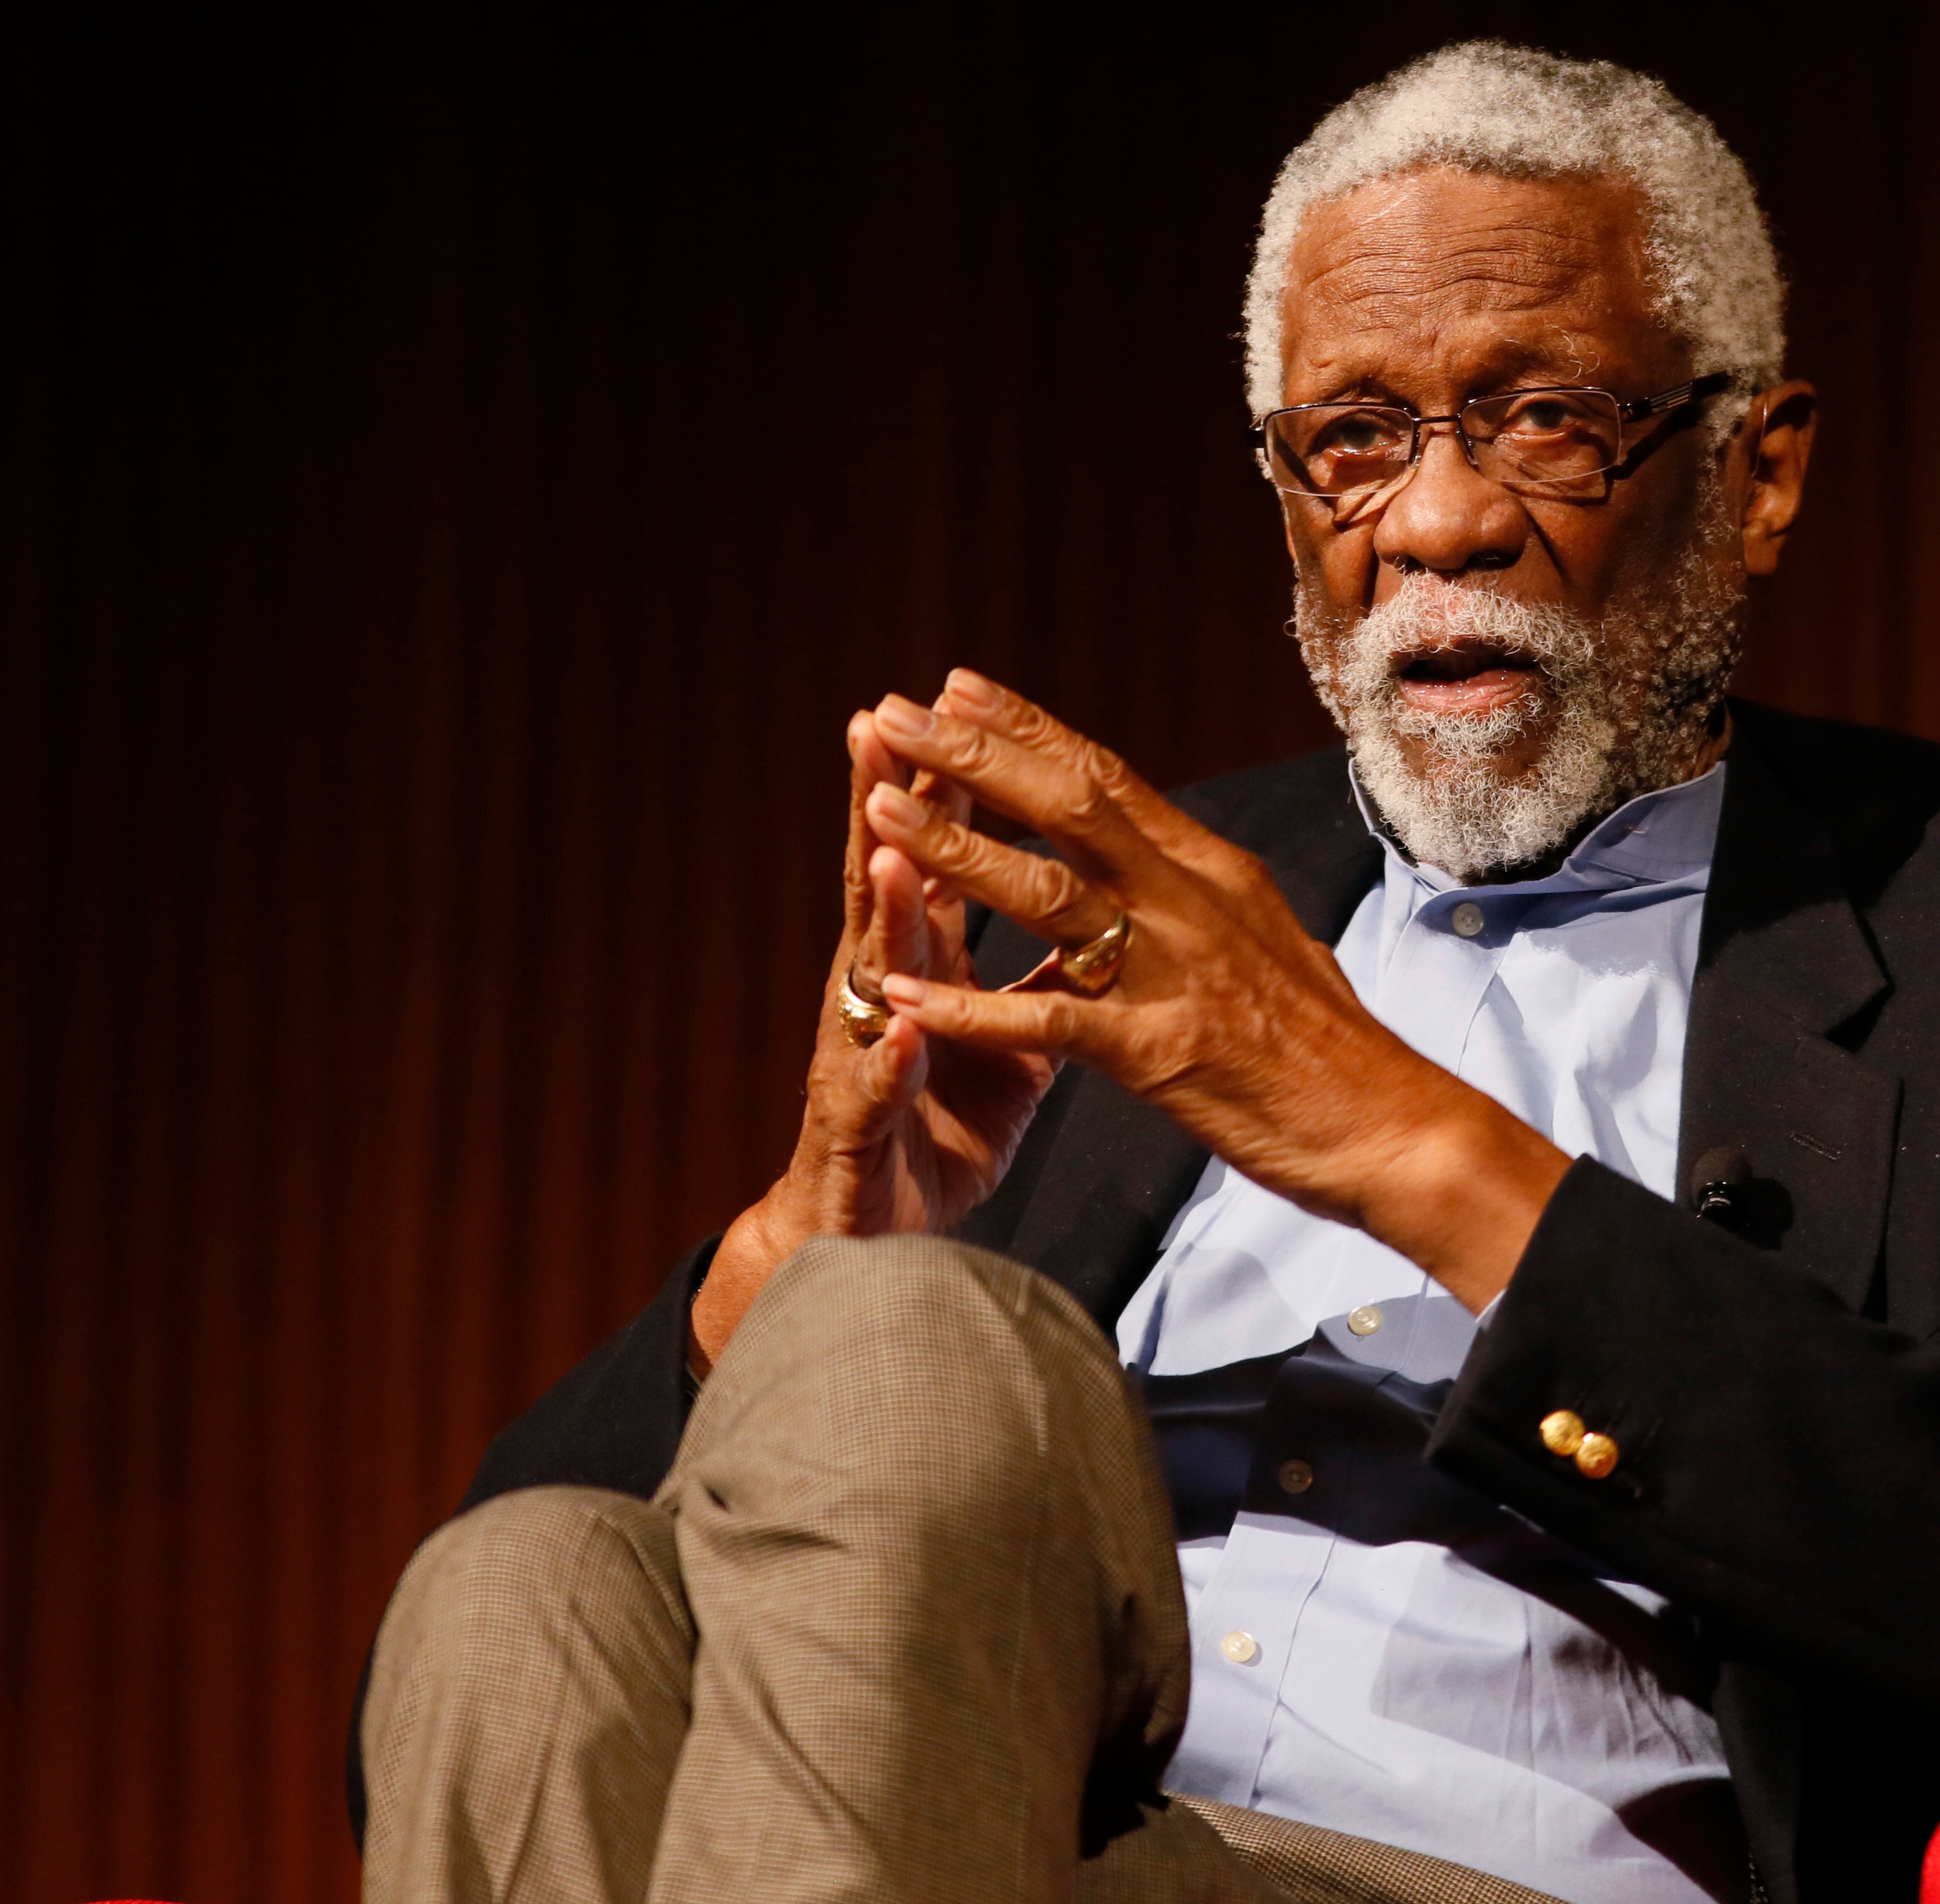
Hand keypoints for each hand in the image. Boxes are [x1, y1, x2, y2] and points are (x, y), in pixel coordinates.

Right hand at [688, 704, 1056, 1372]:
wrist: (875, 1242)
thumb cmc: (936, 1130)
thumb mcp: (1003, 1040)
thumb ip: (1033, 970)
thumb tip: (1081, 904)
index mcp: (926, 966)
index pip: (936, 854)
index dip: (947, 783)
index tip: (956, 697)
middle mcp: (881, 996)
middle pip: (883, 885)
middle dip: (884, 807)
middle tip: (881, 724)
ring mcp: (860, 1061)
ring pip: (868, 977)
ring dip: (881, 915)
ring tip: (889, 852)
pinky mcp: (858, 1137)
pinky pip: (873, 1096)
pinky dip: (886, 1062)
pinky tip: (898, 1031)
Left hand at [864, 669, 1570, 1308]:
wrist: (1393, 1126)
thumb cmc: (1331, 1047)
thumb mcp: (1268, 940)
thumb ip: (1204, 898)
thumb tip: (1167, 857)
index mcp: (1212, 872)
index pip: (1108, 777)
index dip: (1027, 728)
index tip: (958, 689)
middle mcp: (1192, 902)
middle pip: (1070, 805)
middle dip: (975, 756)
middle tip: (895, 712)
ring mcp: (1178, 973)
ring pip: (1050, 892)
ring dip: (957, 849)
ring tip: (879, 809)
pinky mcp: (1164, 1053)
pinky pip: (1049, 1021)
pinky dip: (971, 1006)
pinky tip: (905, 992)